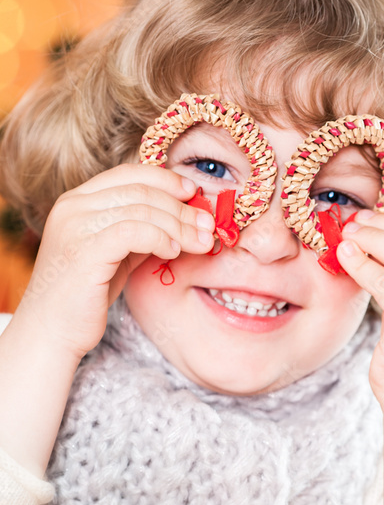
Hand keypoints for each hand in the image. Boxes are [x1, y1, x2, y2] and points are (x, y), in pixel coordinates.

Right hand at [16, 164, 215, 360]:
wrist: (53, 331)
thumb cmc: (86, 296)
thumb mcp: (117, 255)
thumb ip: (141, 232)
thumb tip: (185, 218)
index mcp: (78, 200)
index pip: (129, 173)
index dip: (166, 180)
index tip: (194, 193)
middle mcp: (73, 206)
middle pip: (140, 190)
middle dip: (181, 208)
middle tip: (209, 225)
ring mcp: (75, 226)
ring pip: (141, 209)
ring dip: (179, 225)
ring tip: (201, 242)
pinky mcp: (84, 251)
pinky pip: (133, 232)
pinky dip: (160, 238)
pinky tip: (173, 252)